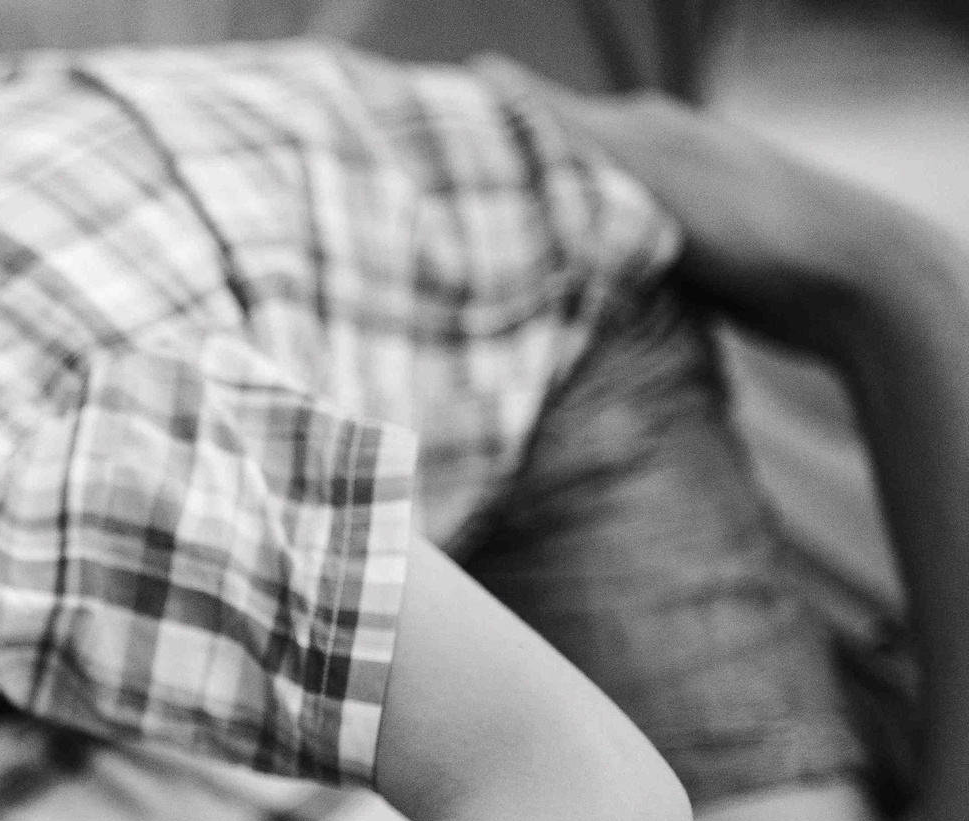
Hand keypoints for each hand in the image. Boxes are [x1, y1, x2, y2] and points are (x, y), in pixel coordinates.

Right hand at [473, 56, 938, 356]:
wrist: (852, 288)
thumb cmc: (752, 221)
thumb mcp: (645, 168)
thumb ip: (565, 130)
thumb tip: (484, 70)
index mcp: (638, 125)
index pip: (534, 122)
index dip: (477, 142)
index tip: (414, 162)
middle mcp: (652, 161)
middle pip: (551, 176)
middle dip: (497, 198)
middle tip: (429, 229)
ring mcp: (670, 213)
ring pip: (576, 224)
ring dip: (533, 247)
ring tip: (472, 273)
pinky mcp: (685, 264)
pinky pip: (606, 263)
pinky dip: (572, 278)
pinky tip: (544, 304)